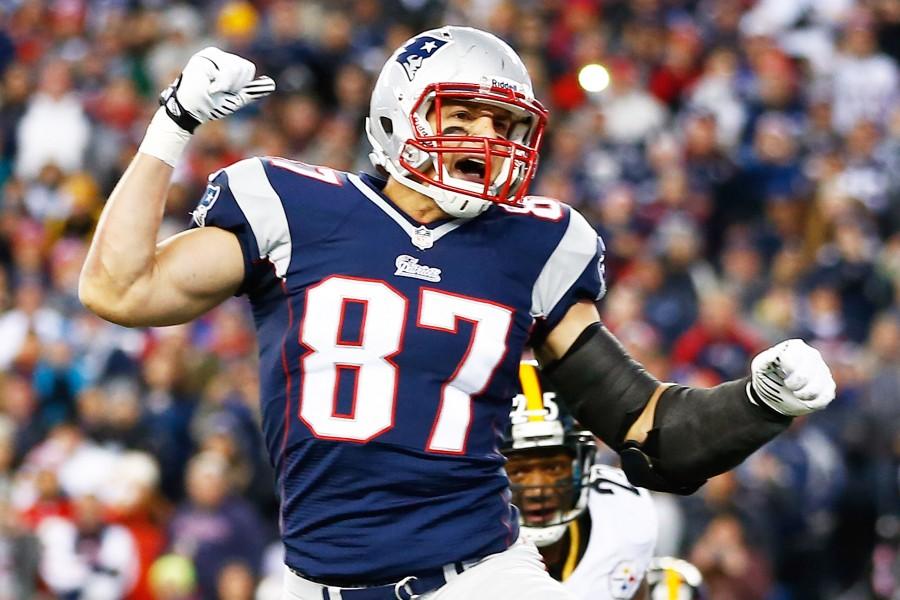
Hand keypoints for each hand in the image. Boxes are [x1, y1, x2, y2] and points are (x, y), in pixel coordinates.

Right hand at [160, 47, 274, 132]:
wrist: (192, 111)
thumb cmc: (211, 105)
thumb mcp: (236, 98)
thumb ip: (251, 91)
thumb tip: (271, 84)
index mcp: (227, 63)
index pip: (248, 68)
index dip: (242, 84)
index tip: (228, 92)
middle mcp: (220, 56)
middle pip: (245, 67)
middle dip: (236, 85)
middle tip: (219, 91)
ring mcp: (211, 55)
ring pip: (237, 68)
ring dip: (228, 85)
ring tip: (213, 89)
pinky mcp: (204, 58)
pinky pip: (227, 70)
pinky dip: (221, 84)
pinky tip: (209, 86)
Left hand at [748, 339, 835, 415]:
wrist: (775, 393)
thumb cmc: (767, 376)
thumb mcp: (761, 367)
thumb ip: (766, 359)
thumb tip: (775, 353)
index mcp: (795, 347)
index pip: (795, 357)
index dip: (788, 369)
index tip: (781, 374)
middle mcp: (812, 355)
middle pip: (806, 374)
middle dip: (794, 384)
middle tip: (788, 386)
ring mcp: (822, 370)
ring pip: (819, 386)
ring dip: (804, 394)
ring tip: (796, 394)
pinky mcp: (828, 386)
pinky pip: (827, 395)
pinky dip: (814, 402)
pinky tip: (805, 400)